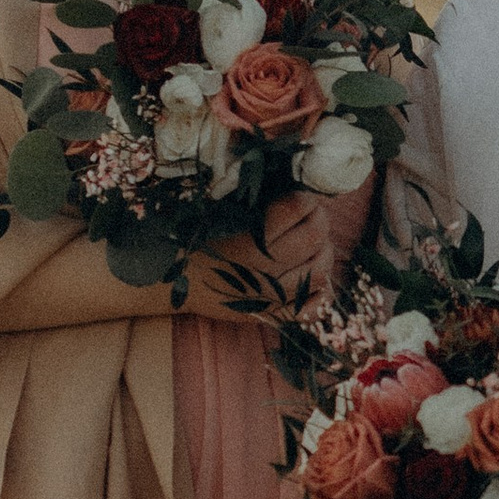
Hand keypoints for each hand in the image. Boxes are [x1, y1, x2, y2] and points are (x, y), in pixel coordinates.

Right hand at [180, 180, 367, 326]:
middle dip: (320, 218)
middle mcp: (263, 271)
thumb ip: (248, 201)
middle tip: (314, 213)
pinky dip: (321, 290)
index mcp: (247, 242)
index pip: (294, 210)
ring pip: (319, 271)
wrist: (173, 285)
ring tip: (317, 242)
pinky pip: (311, 308)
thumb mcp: (215, 215)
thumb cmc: (193, 242)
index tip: (303, 195)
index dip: (305, 197)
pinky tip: (315, 276)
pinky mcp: (272, 316)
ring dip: (325, 251)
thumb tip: (283, 182)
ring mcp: (271, 297)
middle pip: (313, 237)